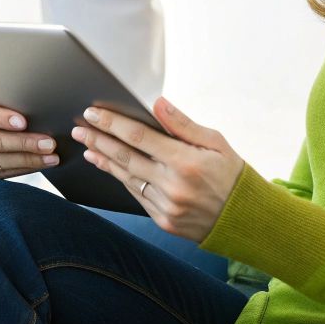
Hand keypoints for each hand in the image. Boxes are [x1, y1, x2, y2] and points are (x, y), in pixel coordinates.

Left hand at [72, 97, 243, 242]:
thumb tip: (157, 103)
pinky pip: (136, 196)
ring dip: (104, 161)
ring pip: (127, 179)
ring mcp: (166, 206)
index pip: (139, 137)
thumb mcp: (215, 143)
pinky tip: (110, 167)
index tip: (93, 113)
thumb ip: (183, 124)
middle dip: (99, 140)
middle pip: (125, 158)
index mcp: (186, 162)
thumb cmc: (231, 174)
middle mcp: (173, 186)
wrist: (245, 219)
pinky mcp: (163, 221)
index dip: (112, 123)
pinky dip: (122, 179)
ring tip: (89, 147)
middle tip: (79, 129)